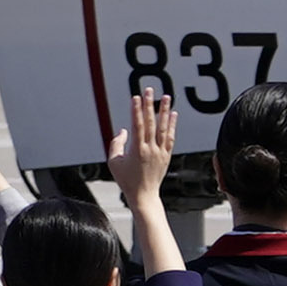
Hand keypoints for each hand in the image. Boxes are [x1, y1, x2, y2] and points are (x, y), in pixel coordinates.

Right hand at [110, 82, 178, 212]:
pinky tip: (173, 114)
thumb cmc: (126, 179)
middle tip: (149, 90)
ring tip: (166, 97)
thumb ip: (116, 143)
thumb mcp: (113, 162)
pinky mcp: (166, 155)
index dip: (136, 110)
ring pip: (163, 127)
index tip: (136, 97)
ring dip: (165, 111)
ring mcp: (160, 152)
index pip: (137, 125)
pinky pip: (170, 137)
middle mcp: (150, 149)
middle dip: (149, 105)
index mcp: (137, 150)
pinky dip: (171, 125)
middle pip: (151, 123)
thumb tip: (124, 129)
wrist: (143, 195)